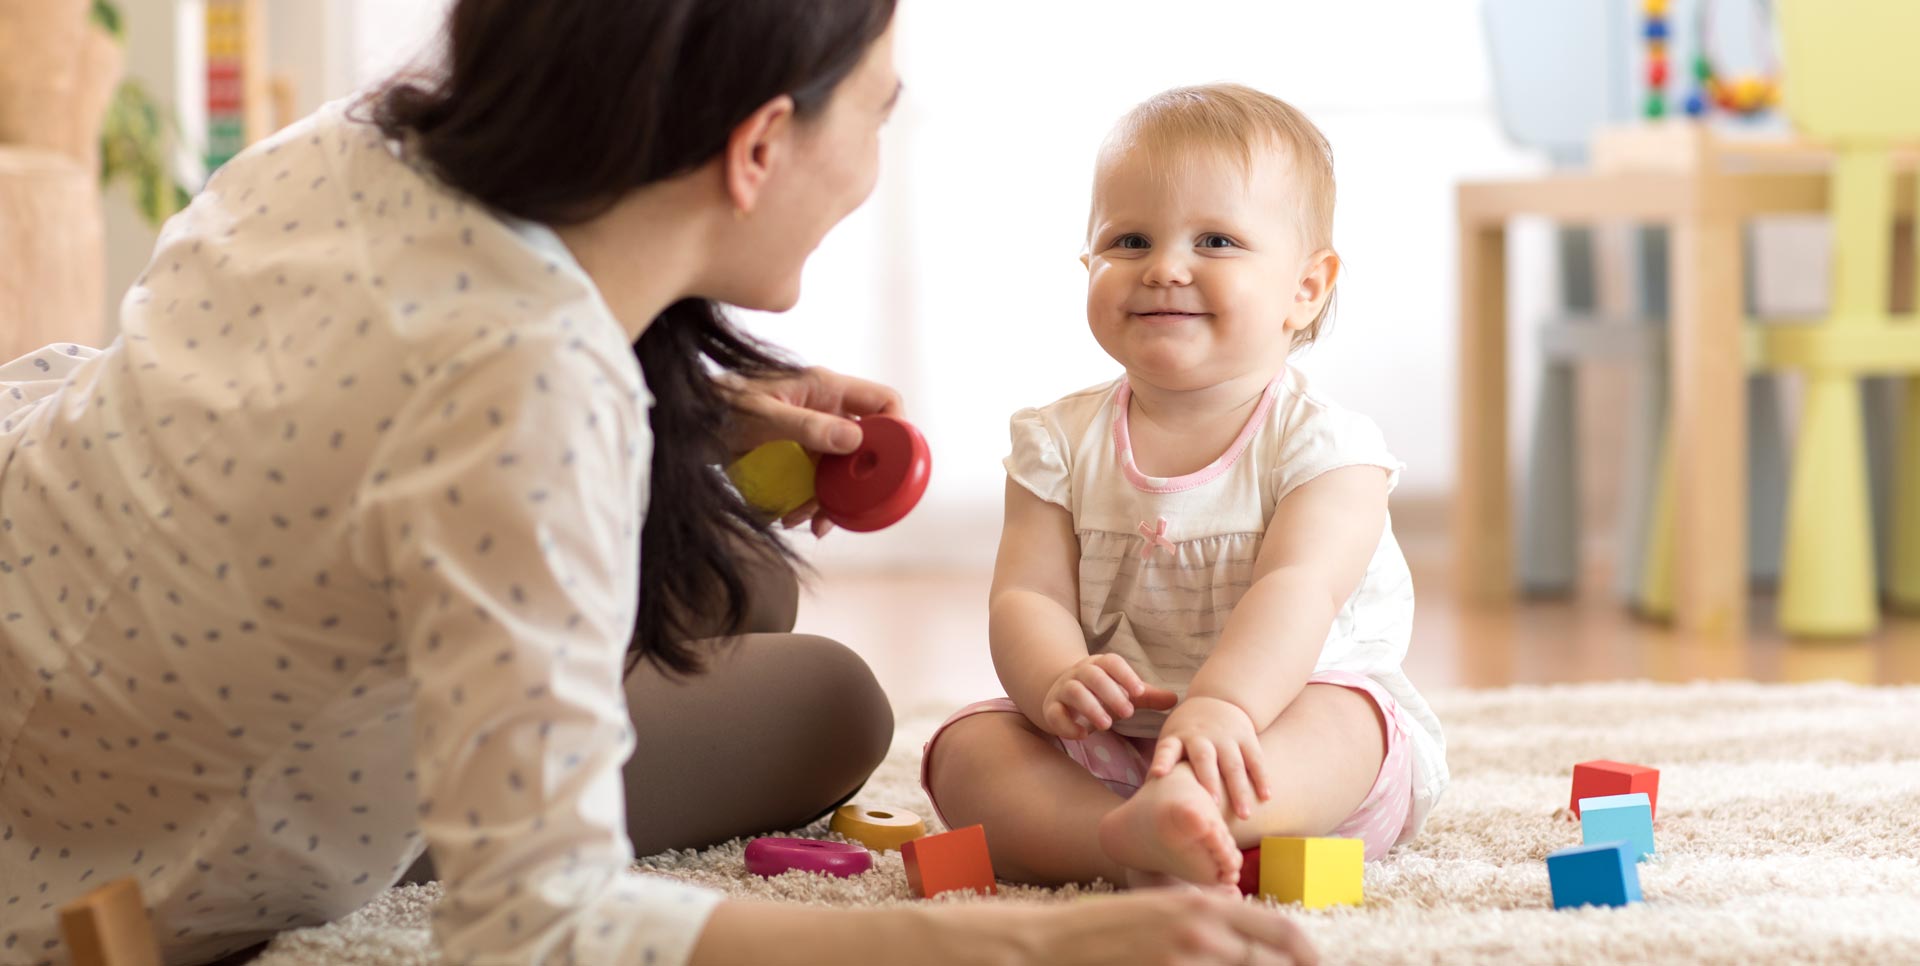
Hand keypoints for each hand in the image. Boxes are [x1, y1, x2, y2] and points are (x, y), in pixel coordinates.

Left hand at [721, 366, 902, 535]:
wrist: (684, 420)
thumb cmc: (717, 405)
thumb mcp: (762, 418)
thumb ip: (808, 427)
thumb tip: (856, 441)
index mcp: (825, 387)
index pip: (883, 401)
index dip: (896, 428)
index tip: (890, 463)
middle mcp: (824, 408)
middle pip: (864, 446)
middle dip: (856, 480)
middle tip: (843, 509)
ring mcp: (810, 432)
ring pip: (839, 469)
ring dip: (829, 497)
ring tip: (807, 520)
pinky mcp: (794, 453)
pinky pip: (815, 479)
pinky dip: (808, 500)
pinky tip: (790, 516)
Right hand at [1017, 891, 1317, 965]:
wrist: (1054, 942)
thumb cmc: (1108, 929)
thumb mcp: (1163, 908)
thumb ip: (1206, 917)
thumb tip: (1244, 928)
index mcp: (1204, 904)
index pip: (1280, 930)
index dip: (1307, 954)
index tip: (1315, 965)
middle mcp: (1202, 928)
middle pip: (1273, 960)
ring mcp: (1186, 957)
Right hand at [1039, 654, 1177, 739]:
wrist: (1061, 693)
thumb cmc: (1100, 693)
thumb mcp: (1123, 692)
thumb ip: (1147, 697)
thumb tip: (1175, 699)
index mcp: (1099, 665)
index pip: (1111, 662)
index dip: (1125, 675)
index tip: (1140, 692)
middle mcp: (1079, 674)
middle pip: (1093, 675)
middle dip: (1110, 693)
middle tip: (1128, 713)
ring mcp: (1063, 690)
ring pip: (1074, 692)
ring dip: (1090, 708)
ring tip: (1107, 725)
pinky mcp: (1051, 708)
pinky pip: (1055, 714)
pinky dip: (1067, 725)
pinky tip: (1083, 736)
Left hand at [1149, 696, 1271, 819]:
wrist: (1219, 698)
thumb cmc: (1188, 732)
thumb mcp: (1172, 739)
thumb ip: (1163, 766)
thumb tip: (1145, 800)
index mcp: (1177, 738)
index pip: (1167, 749)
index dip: (1162, 760)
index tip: (1158, 774)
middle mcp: (1201, 737)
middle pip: (1204, 759)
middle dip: (1208, 782)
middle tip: (1211, 806)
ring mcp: (1225, 737)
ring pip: (1233, 764)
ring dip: (1239, 789)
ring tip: (1244, 815)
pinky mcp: (1246, 737)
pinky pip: (1255, 759)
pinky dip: (1261, 778)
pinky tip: (1266, 797)